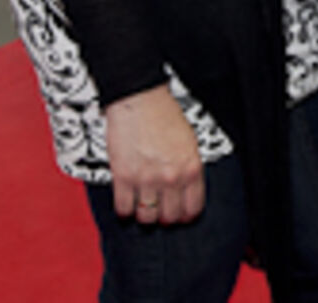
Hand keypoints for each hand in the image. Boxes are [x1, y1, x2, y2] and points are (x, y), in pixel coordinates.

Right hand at [104, 86, 205, 224]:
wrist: (139, 100)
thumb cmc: (164, 115)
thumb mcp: (188, 142)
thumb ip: (188, 168)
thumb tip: (185, 190)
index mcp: (192, 168)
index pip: (193, 208)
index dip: (186, 215)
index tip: (180, 215)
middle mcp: (171, 177)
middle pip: (170, 216)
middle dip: (165, 217)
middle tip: (159, 210)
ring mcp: (147, 179)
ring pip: (147, 217)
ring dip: (144, 215)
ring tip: (142, 206)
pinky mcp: (123, 177)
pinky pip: (123, 209)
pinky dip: (124, 210)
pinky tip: (126, 202)